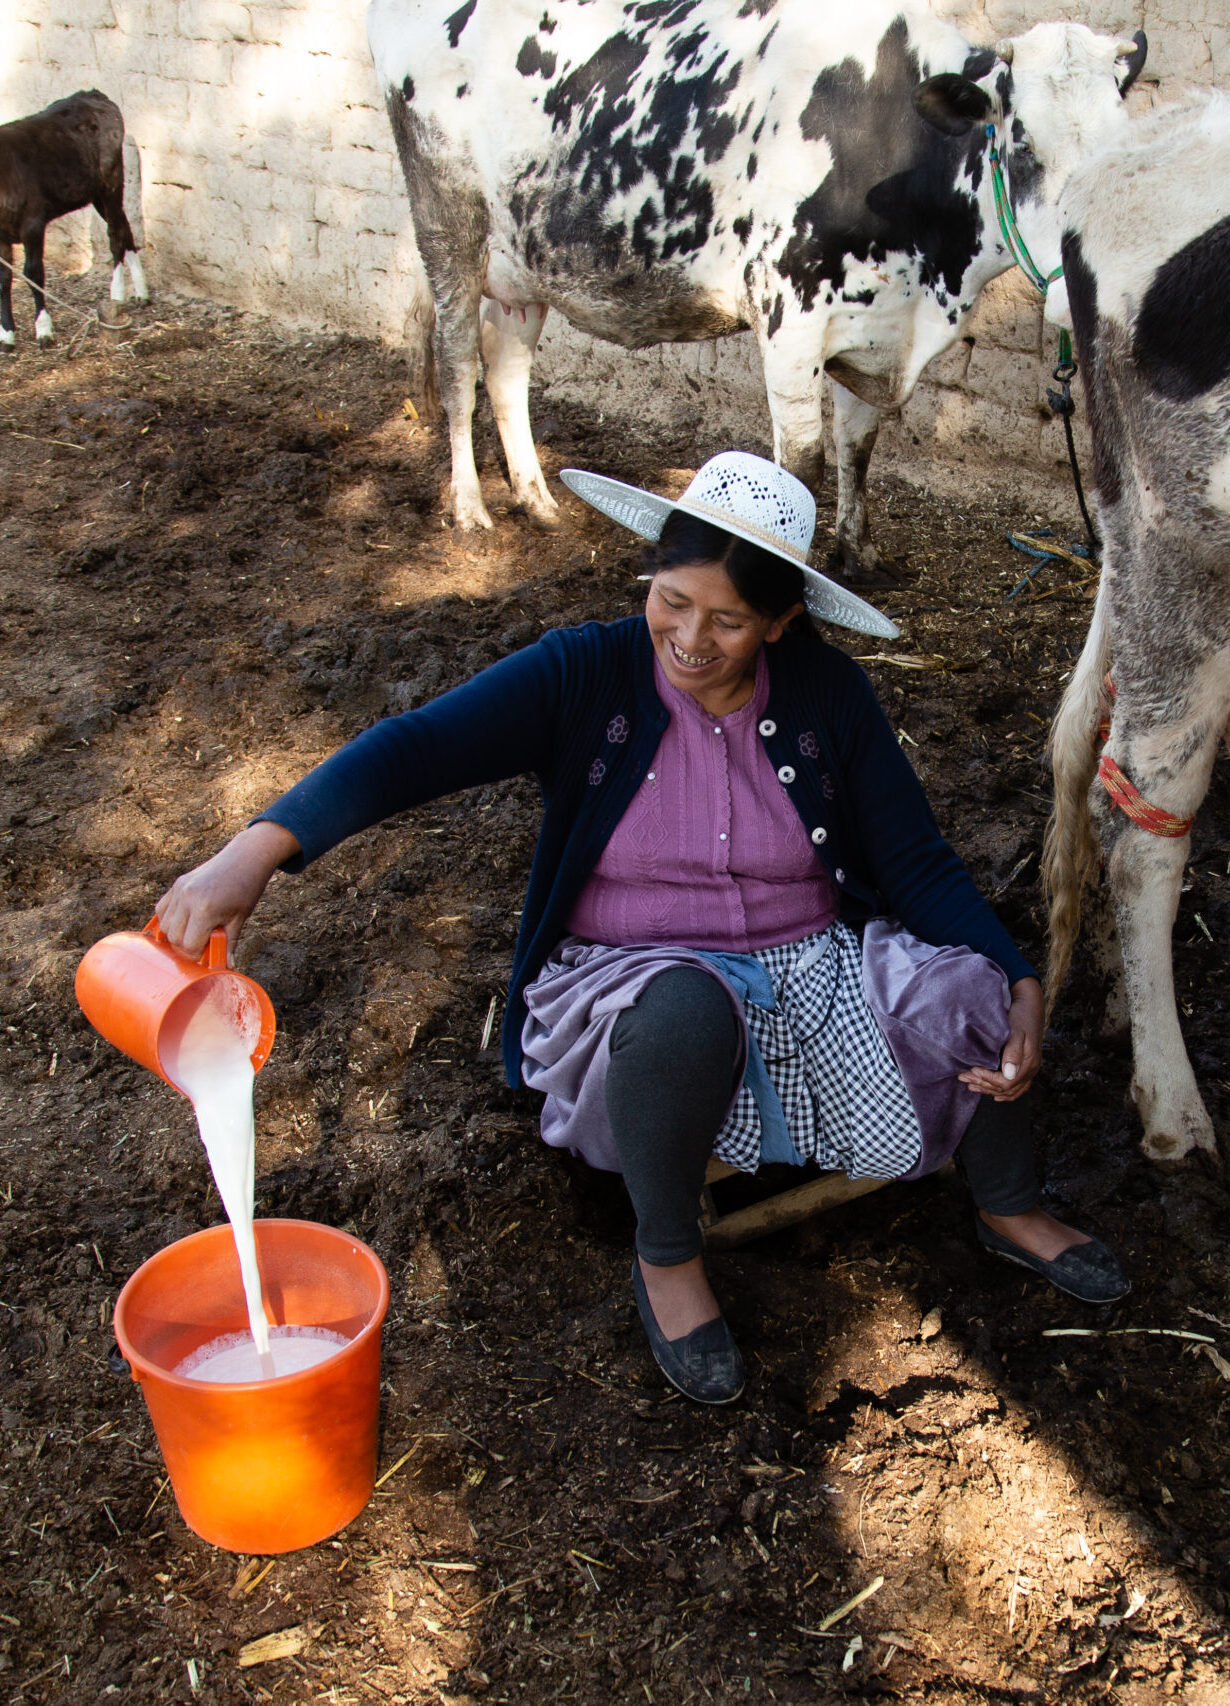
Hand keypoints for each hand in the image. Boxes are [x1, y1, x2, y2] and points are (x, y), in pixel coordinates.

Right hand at [156, 821, 300, 960]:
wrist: (245, 858)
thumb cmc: (247, 888)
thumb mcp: (239, 919)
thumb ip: (229, 944)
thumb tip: (227, 967)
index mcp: (205, 909)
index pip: (189, 945)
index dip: (197, 954)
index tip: (208, 954)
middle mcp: (187, 898)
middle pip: (173, 938)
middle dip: (185, 947)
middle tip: (201, 946)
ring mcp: (179, 889)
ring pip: (164, 925)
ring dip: (175, 935)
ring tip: (194, 934)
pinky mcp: (177, 884)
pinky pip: (162, 909)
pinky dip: (168, 919)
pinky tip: (184, 922)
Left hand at [958, 975, 1042, 1102]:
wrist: (1030, 1005)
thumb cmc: (1021, 1016)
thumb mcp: (1017, 1031)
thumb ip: (1013, 1052)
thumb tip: (1009, 1074)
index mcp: (1029, 1062)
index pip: (1006, 1082)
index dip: (987, 1079)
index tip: (972, 1070)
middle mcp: (1031, 1069)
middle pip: (1006, 1088)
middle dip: (983, 1084)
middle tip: (962, 1077)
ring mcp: (1029, 1069)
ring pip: (1010, 1090)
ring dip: (989, 1089)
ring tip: (970, 1084)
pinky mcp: (1026, 1066)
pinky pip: (1018, 1088)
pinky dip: (1005, 1093)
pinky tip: (993, 1095)